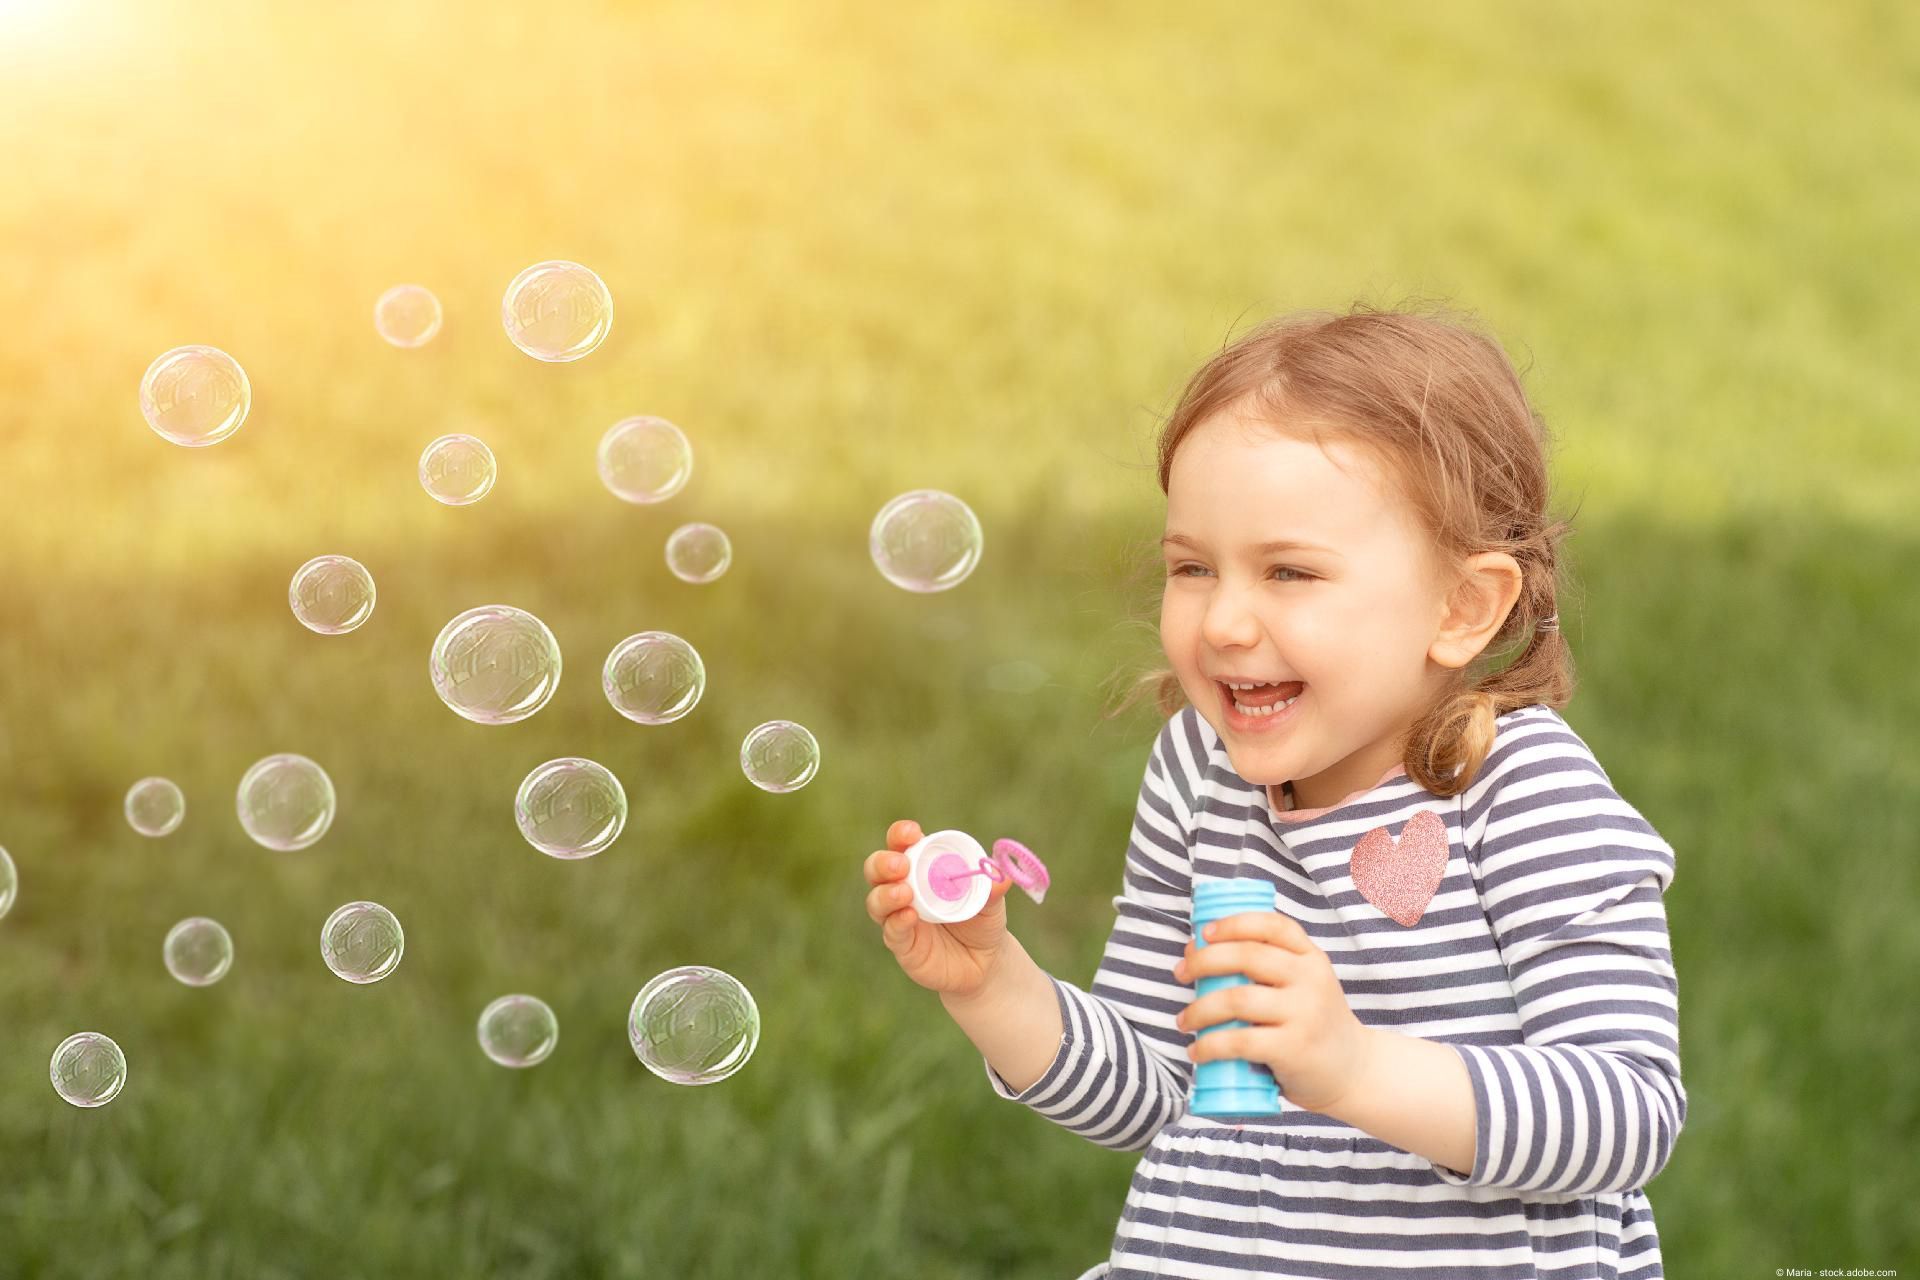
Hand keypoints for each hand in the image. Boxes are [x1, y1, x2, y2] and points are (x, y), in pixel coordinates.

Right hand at [863, 819, 1014, 1000]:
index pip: (901, 844)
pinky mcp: (902, 945)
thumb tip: (1001, 876)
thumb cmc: (982, 920)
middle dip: (883, 863)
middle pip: (876, 869)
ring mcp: (898, 917)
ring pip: (876, 901)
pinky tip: (909, 916)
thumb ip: (993, 888)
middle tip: (901, 865)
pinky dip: (897, 922)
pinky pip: (892, 932)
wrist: (986, 962)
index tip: (912, 833)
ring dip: (886, 894)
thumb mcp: (991, 901)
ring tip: (905, 893)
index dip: (901, 835)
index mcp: (921, 867)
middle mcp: (903, 888)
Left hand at [1170, 910, 1377, 1114]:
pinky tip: (1198, 1051)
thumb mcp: (1304, 986)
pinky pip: (1240, 1041)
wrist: (1354, 1072)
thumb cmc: (1314, 1024)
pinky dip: (1210, 1046)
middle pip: (1247, 956)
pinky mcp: (1293, 1048)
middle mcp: (1311, 980)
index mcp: (1311, 958)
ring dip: (1199, 1009)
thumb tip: (1196, 951)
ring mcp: (1304, 1014)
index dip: (1233, 923)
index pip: (1272, 926)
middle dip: (1203, 961)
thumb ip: (1266, 968)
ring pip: (1237, 999)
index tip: (1202, 933)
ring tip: (1183, 1020)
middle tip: (1180, 973)